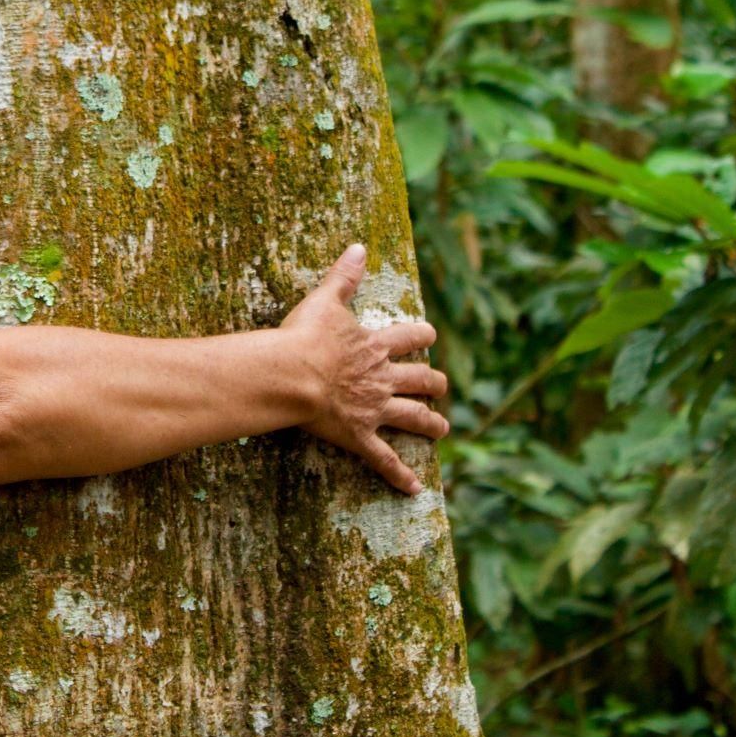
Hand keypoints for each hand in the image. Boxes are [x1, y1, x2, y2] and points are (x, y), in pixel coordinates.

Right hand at [279, 244, 448, 495]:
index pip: (411, 337)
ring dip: (430, 424)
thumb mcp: (325, 300)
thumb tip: (359, 247)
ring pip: (413, 418)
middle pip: (421, 380)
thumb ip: (344, 276)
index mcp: (376, 346)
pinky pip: (384, 459)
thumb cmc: (305, 337)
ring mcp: (375, 409)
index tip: (430, 335)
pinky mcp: (360, 435)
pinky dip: (399, 475)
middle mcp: (383, 378)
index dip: (423, 336)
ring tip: (442, 429)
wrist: (293, 373)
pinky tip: (414, 489)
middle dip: (434, 384)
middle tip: (441, 387)